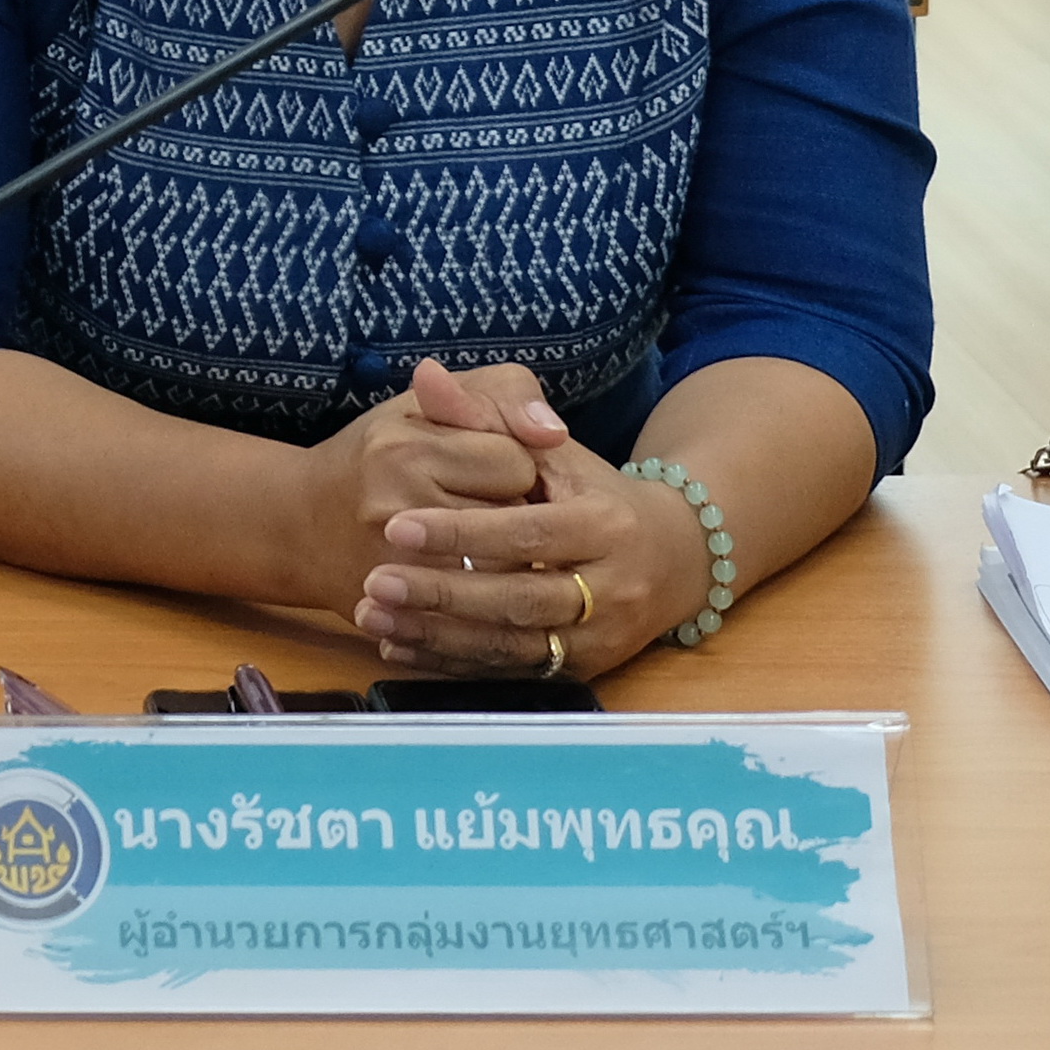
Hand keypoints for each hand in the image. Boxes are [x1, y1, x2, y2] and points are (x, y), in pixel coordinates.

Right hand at [294, 356, 559, 599]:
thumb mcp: (428, 405)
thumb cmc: (375, 456)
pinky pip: (478, 616)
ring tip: (490, 551)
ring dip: (510, 565)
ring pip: (505, 575)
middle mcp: (398, 504)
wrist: (298, 524)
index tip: (495, 473)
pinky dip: (489, 606)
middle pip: (516, 521)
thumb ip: (500, 395)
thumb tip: (553, 432)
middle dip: (516, 519)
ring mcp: (396, 565)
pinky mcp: (398, 612)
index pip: (516, 462)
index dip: (517, 470)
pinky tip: (483, 592)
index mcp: (408, 446)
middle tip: (492, 513)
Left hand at [354, 439, 704, 681]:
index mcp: (605, 526)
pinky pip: (512, 674)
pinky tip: (401, 647)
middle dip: (444, 593)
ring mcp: (601, 638)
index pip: (526, 532)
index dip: (462, 532)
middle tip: (375, 582)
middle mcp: (612, 589)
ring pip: (513, 646)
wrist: (674, 558)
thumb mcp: (551, 450)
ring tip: (376, 617)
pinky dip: (454, 664)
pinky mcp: (584, 670)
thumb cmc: (595, 493)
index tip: (398, 526)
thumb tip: (426, 375)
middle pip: (519, 600)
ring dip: (439, 637)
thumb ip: (487, 415)